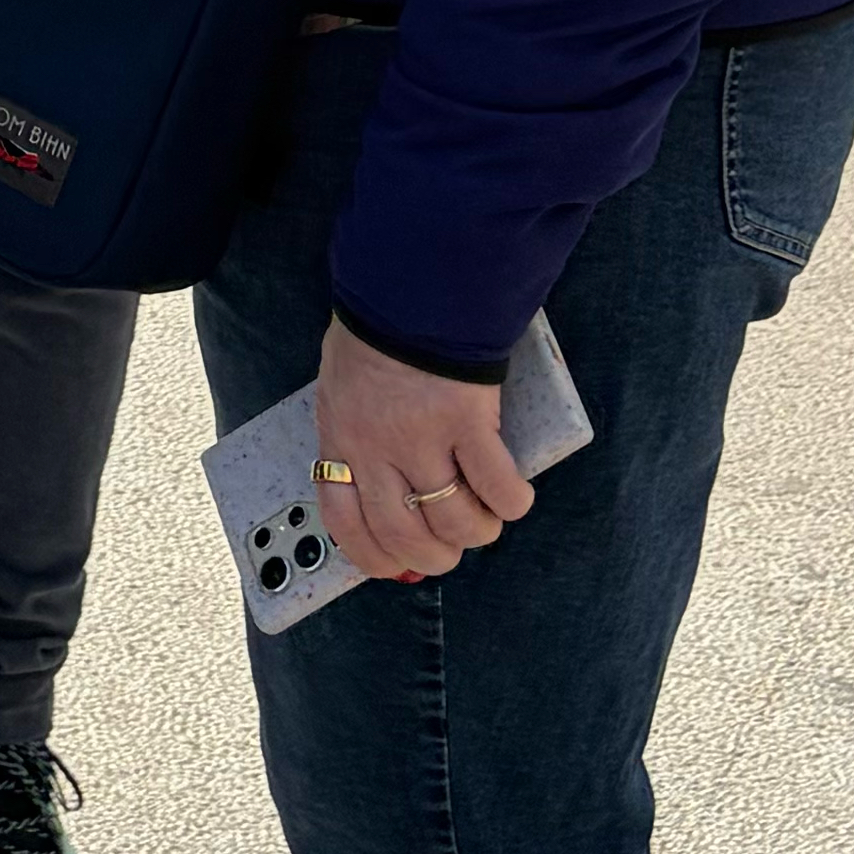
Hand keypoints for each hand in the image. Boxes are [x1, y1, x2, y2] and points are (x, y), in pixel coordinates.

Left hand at [307, 317, 531, 586]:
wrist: (410, 288)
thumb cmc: (374, 338)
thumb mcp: (341, 392)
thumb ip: (353, 439)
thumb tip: (379, 493)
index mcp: (340, 441)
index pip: (345, 524)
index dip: (375, 557)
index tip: (398, 565)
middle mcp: (377, 449)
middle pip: (404, 536)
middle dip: (434, 556)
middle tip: (451, 548)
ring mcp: (422, 438)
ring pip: (453, 521)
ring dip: (476, 533)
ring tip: (487, 520)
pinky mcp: (468, 421)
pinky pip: (496, 485)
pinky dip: (510, 502)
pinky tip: (514, 497)